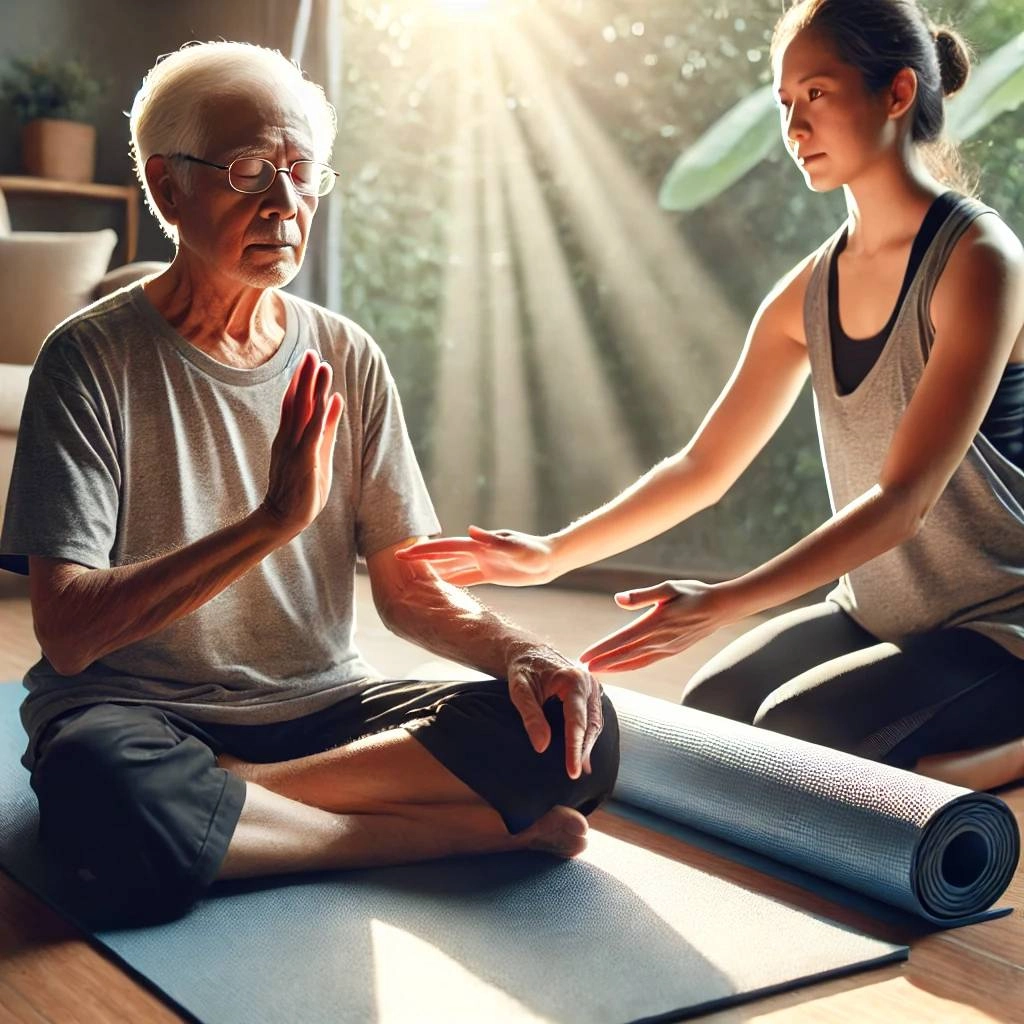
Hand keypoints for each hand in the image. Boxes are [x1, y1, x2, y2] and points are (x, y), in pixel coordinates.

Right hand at [262, 350, 344, 538]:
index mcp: (289, 437)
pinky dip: (322, 415)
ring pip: (304, 413)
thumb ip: (325, 430)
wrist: (281, 519)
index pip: (293, 404)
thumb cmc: (300, 491)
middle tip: (311, 352)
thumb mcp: (316, 456)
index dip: (300, 381)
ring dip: (314, 388)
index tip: (308, 360)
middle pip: (296, 402)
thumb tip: (335, 403)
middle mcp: (289, 439)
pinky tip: (330, 399)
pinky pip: (313, 433)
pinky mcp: (304, 461)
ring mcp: (295, 449)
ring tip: (321, 366)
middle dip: (305, 376)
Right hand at [396, 525, 556, 586]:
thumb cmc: (537, 553)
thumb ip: (495, 541)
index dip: (424, 550)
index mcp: (479, 545)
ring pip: (451, 567)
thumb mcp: (517, 548)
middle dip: (420, 557)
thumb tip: (470, 531)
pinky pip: (465, 578)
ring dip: (431, 569)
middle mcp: (477, 552)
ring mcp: (483, 562)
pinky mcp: (490, 573)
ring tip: (410, 574)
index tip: (403, 553)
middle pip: (442, 555)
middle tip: (396, 561)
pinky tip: (439, 585)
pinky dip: (450, 580)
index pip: (446, 548)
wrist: (552, 559)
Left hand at [507, 647, 603, 778]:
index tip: (573, 771)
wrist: (528, 652)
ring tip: (580, 769)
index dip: (575, 748)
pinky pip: (593, 718)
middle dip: (584, 750)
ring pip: (596, 723)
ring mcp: (592, 688)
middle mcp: (589, 683)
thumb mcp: (520, 690)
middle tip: (575, 775)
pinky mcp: (589, 694)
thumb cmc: (522, 670)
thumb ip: (530, 716)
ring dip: (588, 746)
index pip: (577, 722)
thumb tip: (542, 746)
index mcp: (574, 680)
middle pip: (591, 724)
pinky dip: (588, 736)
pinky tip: (582, 753)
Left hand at [580, 580, 736, 671]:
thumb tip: (618, 599)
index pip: (622, 639)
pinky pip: (646, 662)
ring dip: (614, 667)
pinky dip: (630, 667)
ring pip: (635, 662)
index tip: (585, 657)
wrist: (721, 608)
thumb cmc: (693, 593)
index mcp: (655, 623)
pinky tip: (620, 668)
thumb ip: (642, 595)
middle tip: (582, 669)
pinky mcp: (672, 651)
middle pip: (624, 654)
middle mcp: (660, 640)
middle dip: (603, 662)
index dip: (602, 649)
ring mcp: (667, 649)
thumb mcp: (669, 588)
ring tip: (596, 671)